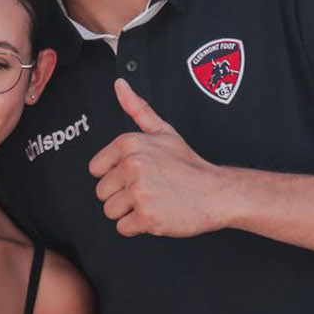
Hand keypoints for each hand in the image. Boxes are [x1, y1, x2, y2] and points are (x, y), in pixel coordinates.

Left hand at [88, 79, 227, 237]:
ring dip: (130, 212)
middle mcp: (131, 166)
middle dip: (122, 196)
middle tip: (149, 189)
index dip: (115, 175)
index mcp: (129, 144)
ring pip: (111, 211)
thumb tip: (119, 85)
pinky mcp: (146, 216)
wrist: (217, 193)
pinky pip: (123, 228)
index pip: (96, 169)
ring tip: (153, 201)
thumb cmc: (189, 165)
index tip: (137, 175)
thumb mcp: (163, 132)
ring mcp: (139, 192)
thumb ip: (137, 109)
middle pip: (102, 193)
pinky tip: (156, 214)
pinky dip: (138, 226)